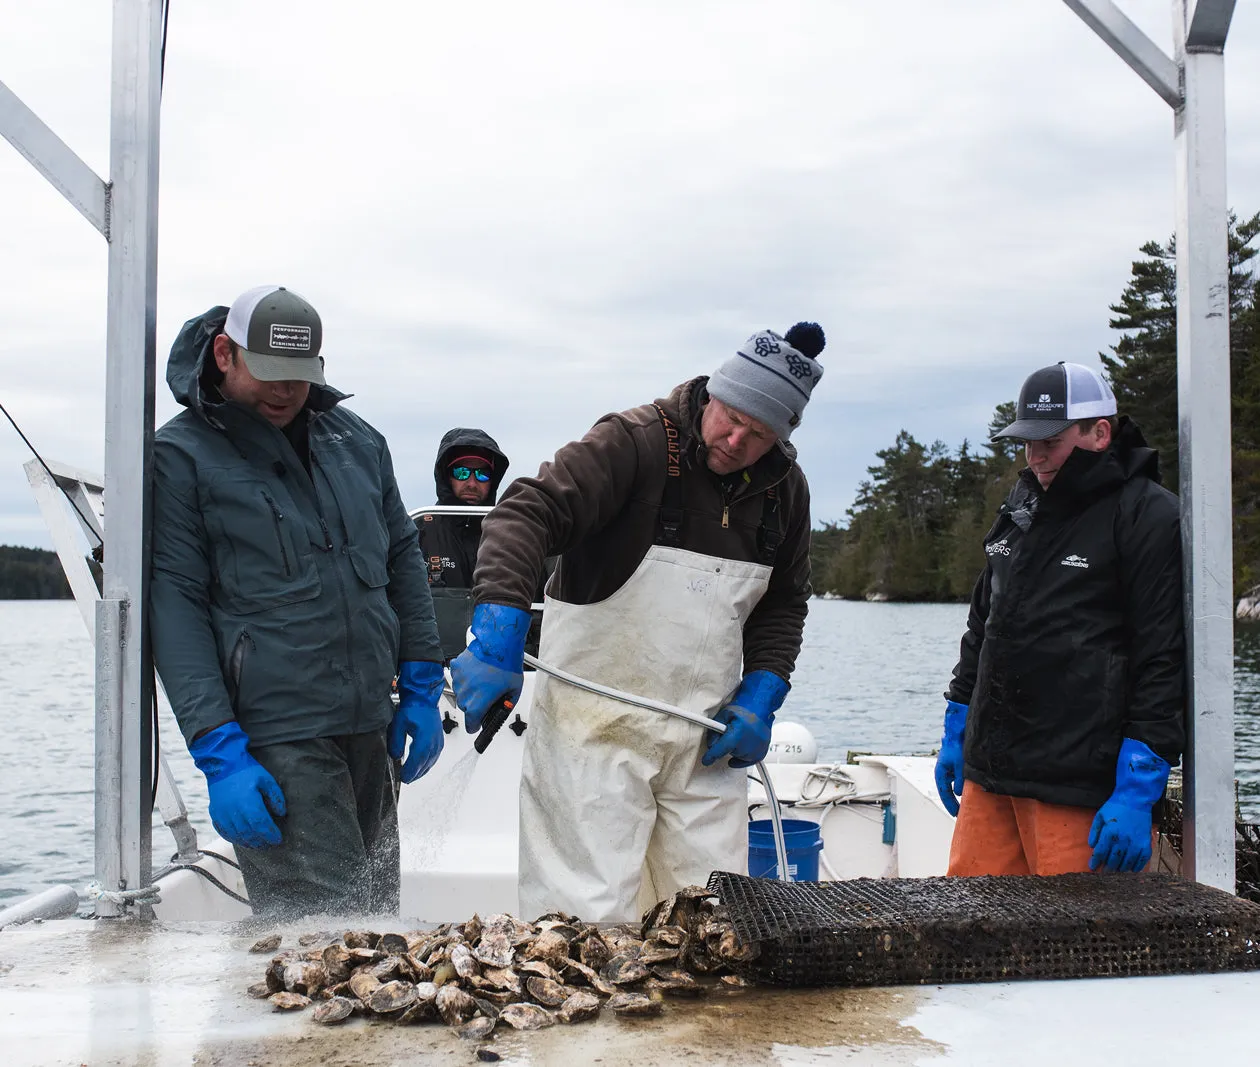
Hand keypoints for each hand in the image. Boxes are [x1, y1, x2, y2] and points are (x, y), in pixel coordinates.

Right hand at [189, 721, 285, 849]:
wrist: (222, 763)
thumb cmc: (247, 770)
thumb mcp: (266, 779)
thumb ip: (275, 797)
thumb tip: (281, 813)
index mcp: (248, 802)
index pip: (260, 824)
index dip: (270, 834)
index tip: (278, 839)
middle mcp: (233, 811)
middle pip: (248, 833)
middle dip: (260, 841)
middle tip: (269, 843)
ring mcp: (222, 813)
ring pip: (235, 835)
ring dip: (248, 842)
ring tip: (258, 844)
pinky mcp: (214, 814)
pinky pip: (223, 831)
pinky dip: (234, 838)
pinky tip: (242, 839)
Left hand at [390, 660, 445, 782]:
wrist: (424, 697)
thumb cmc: (414, 707)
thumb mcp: (399, 724)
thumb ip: (396, 742)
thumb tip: (395, 756)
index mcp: (425, 738)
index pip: (417, 760)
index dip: (410, 771)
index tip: (403, 778)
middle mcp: (434, 742)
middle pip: (425, 764)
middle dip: (415, 774)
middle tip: (405, 779)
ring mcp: (438, 742)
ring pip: (430, 762)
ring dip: (421, 770)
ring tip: (412, 776)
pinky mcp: (439, 741)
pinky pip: (434, 757)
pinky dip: (427, 764)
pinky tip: (421, 766)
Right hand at [450, 603, 530, 731]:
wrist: (499, 642)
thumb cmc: (507, 664)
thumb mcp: (514, 691)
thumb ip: (505, 705)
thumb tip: (500, 711)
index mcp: (478, 703)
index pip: (470, 724)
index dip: (475, 726)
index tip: (476, 725)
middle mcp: (465, 693)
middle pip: (466, 708)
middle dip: (474, 705)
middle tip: (486, 695)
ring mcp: (458, 680)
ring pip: (461, 693)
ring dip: (469, 691)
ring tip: (483, 680)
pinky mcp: (455, 668)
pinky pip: (458, 678)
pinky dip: (465, 678)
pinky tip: (477, 672)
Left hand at [702, 671, 789, 767]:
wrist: (762, 705)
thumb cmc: (745, 707)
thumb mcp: (724, 714)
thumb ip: (715, 730)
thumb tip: (711, 744)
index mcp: (738, 734)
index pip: (720, 750)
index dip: (711, 756)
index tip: (706, 760)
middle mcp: (749, 744)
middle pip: (729, 752)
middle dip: (726, 745)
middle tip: (730, 732)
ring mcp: (757, 750)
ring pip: (738, 756)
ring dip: (735, 749)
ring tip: (739, 735)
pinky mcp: (762, 752)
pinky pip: (749, 761)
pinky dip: (743, 757)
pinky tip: (740, 750)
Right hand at [934, 700, 967, 816]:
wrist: (959, 729)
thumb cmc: (957, 745)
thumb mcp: (960, 765)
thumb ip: (960, 780)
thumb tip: (960, 793)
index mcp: (941, 773)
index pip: (945, 794)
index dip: (951, 806)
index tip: (957, 816)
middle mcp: (946, 772)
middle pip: (951, 791)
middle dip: (958, 801)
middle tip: (966, 813)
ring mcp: (952, 768)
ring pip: (958, 785)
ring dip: (965, 792)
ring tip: (975, 802)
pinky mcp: (960, 764)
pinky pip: (963, 779)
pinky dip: (969, 784)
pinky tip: (978, 788)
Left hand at [1089, 738, 1170, 871]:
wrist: (1135, 800)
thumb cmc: (1115, 807)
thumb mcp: (1100, 816)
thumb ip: (1094, 832)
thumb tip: (1091, 846)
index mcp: (1110, 833)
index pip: (1100, 852)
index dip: (1095, 862)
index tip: (1092, 868)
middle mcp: (1123, 840)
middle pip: (1113, 860)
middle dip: (1107, 868)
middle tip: (1103, 873)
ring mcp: (1136, 844)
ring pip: (1126, 863)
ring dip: (1120, 869)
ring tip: (1115, 872)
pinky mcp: (1146, 845)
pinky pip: (1141, 861)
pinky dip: (1135, 867)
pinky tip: (1130, 869)